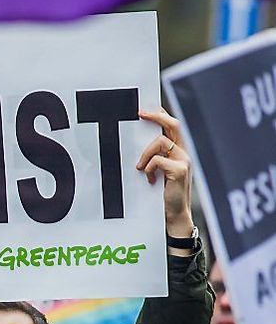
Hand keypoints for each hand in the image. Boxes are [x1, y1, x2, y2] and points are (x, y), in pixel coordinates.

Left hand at [136, 109, 193, 240]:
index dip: (161, 114)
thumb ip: (153, 157)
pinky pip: (158, 160)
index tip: (145, 109)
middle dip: (157, 116)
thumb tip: (137, 143)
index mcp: (180, 150)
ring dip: (145, 154)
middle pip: (174, 125)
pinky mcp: (181, 170)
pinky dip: (149, 168)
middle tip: (140, 113)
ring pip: (161, 142)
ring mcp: (185, 160)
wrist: (173, 214)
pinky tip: (151, 180)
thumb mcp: (157, 171)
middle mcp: (185, 152)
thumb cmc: (162, 193)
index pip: (173, 126)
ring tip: (141, 169)